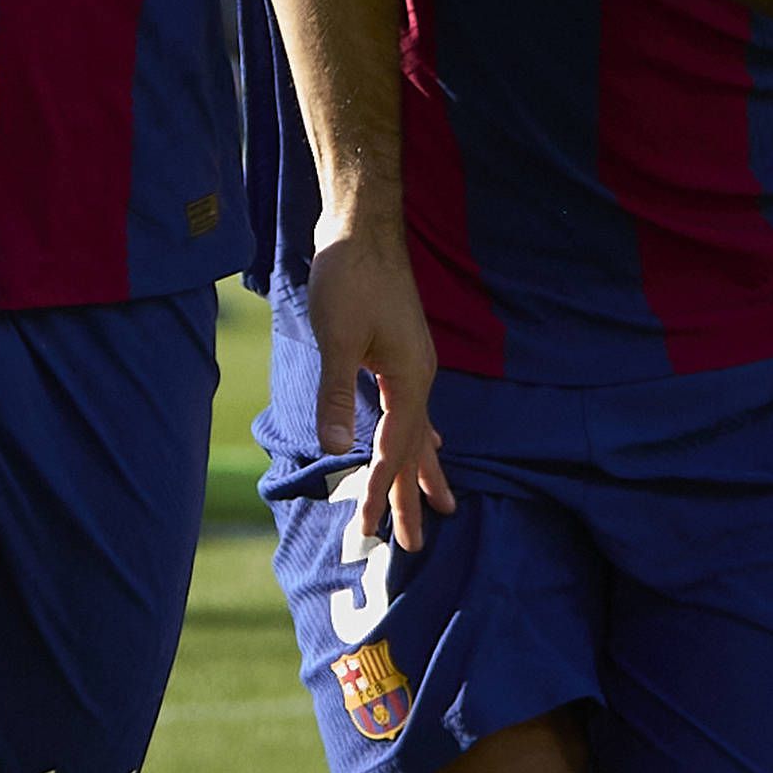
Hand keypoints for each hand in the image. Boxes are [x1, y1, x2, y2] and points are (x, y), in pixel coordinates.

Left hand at [296, 217, 452, 550]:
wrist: (363, 227)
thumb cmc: (349, 276)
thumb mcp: (337, 338)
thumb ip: (337, 394)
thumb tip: (335, 445)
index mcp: (409, 378)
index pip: (394, 448)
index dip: (378, 489)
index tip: (366, 528)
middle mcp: (420, 376)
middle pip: (416, 449)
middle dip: (411, 497)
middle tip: (415, 545)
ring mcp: (414, 365)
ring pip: (419, 432)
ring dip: (420, 472)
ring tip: (437, 505)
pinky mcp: (402, 353)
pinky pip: (414, 410)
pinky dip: (416, 436)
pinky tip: (424, 441)